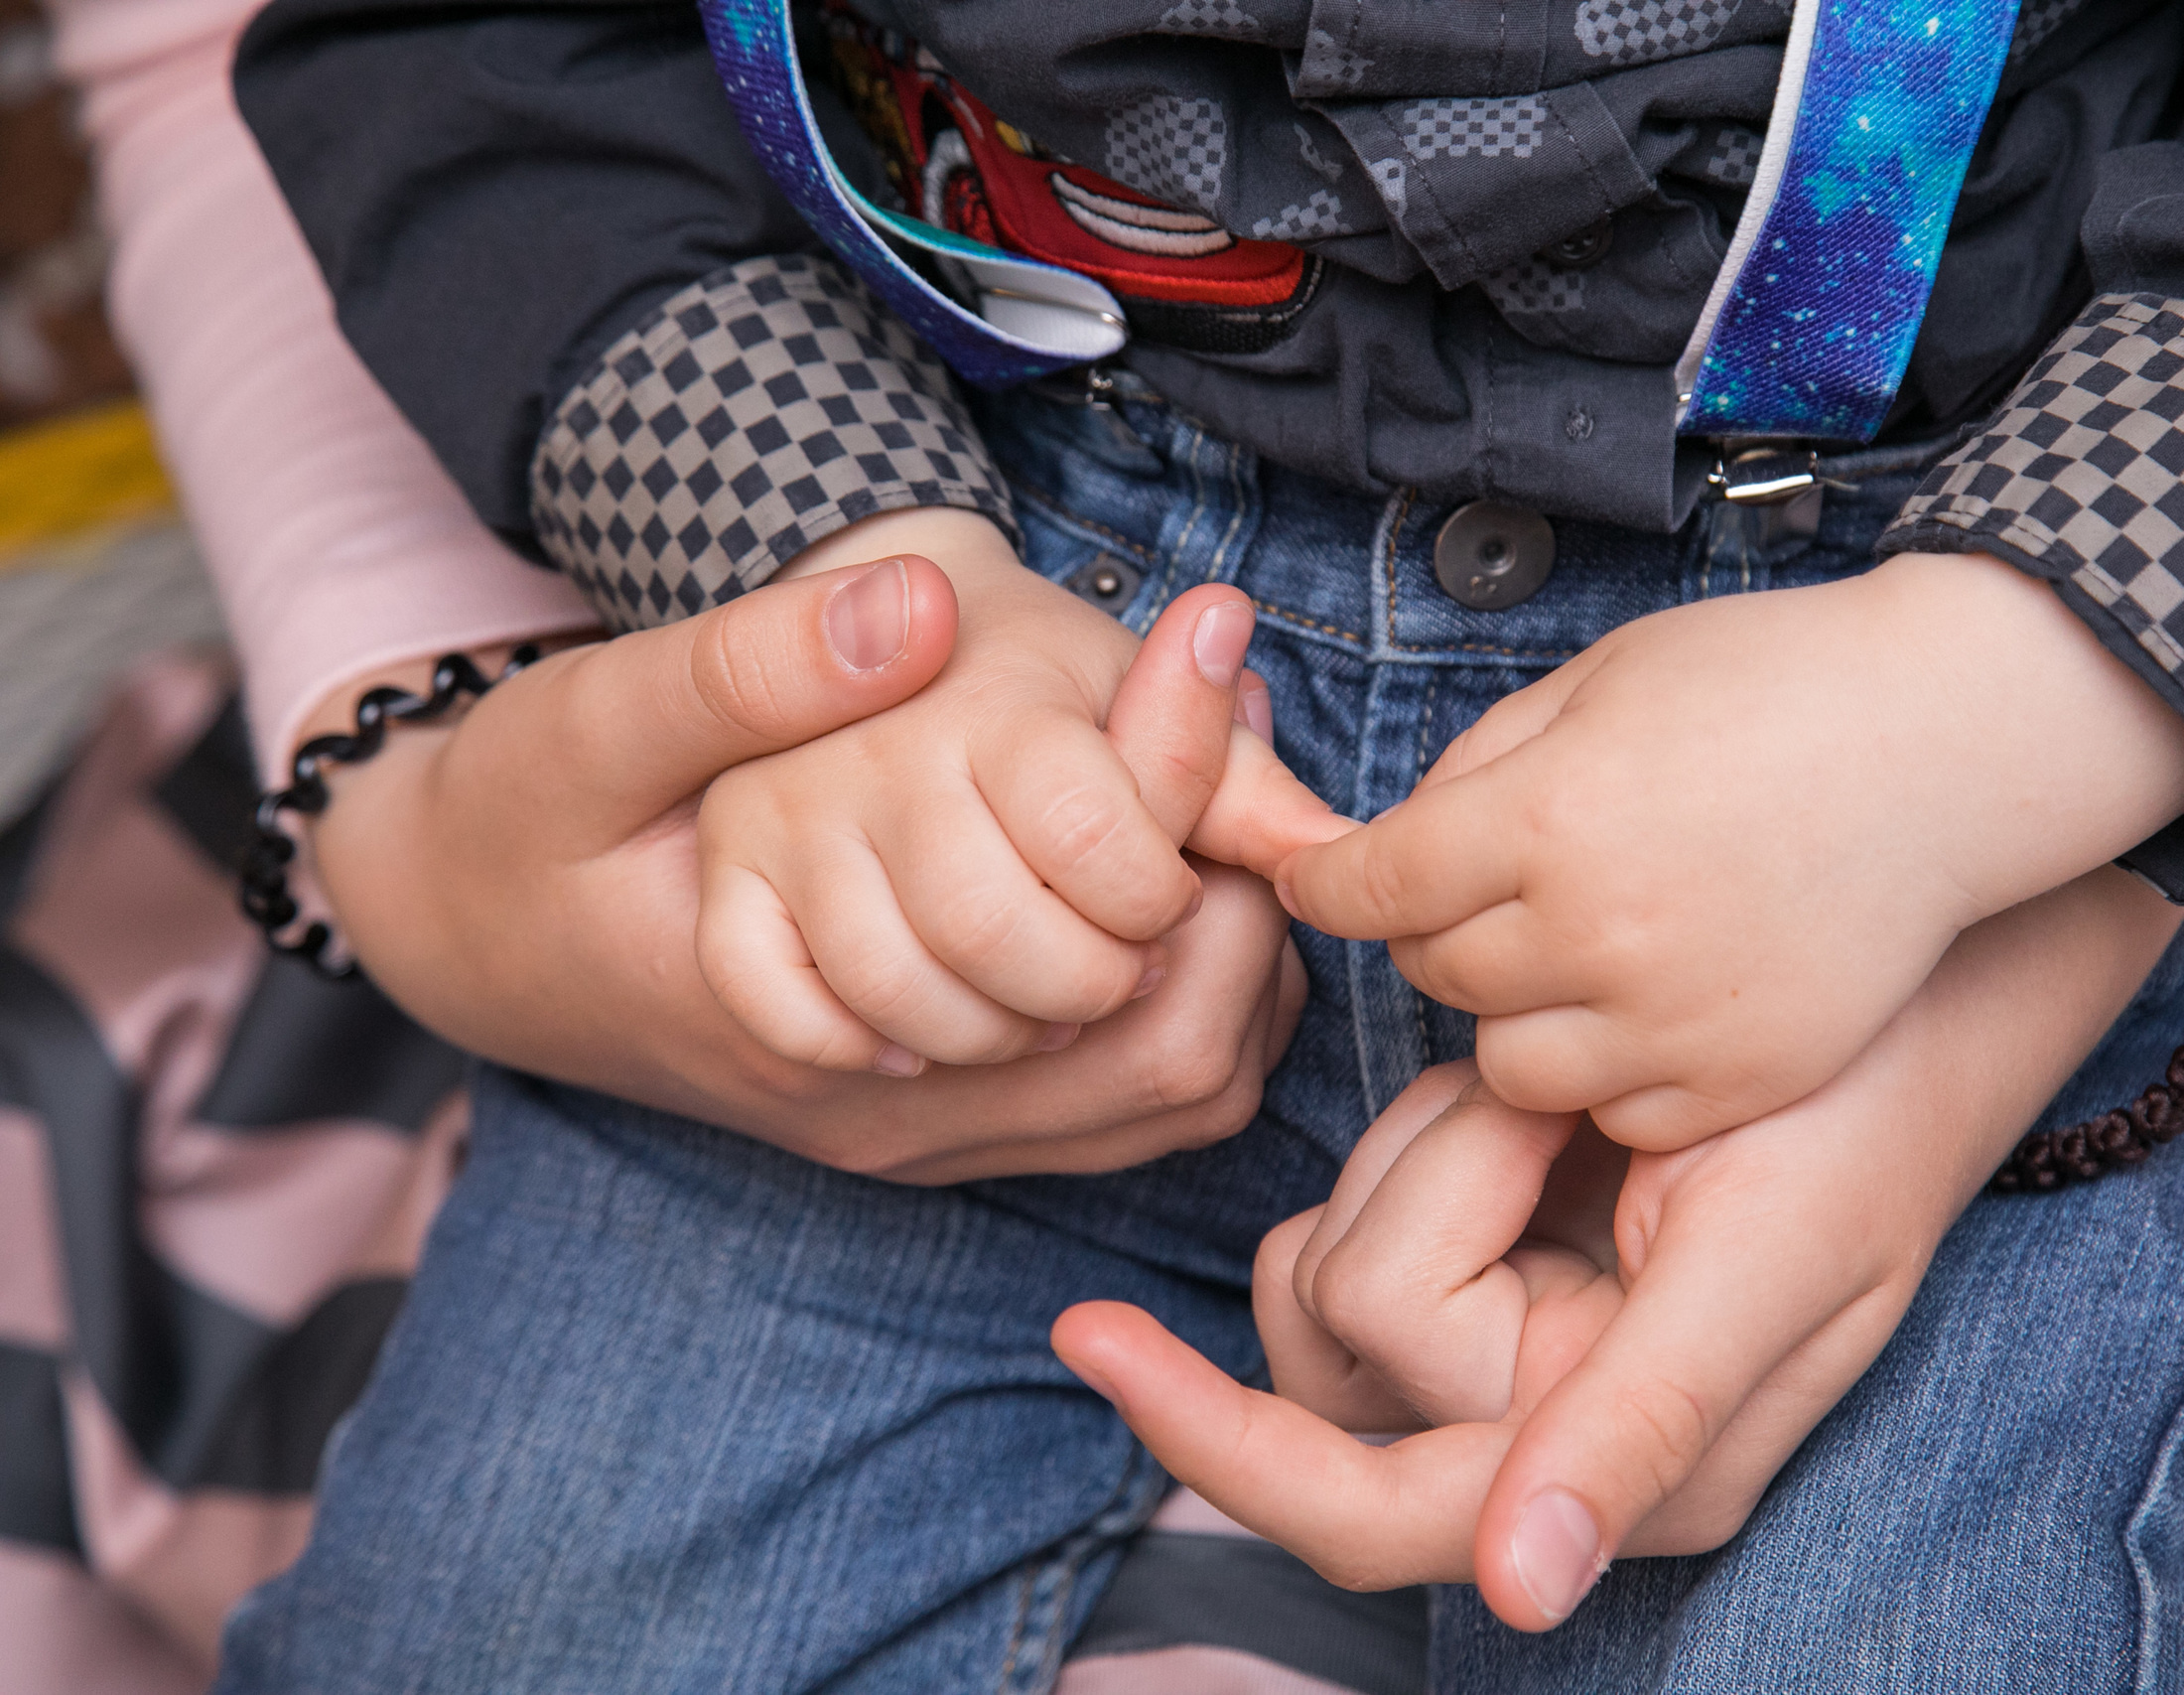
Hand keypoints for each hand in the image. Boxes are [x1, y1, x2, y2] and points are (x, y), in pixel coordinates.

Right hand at [304, 519, 1303, 1181]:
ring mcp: (912, 1136)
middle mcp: (894, 1111)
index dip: (1193, 823)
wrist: (456, 934)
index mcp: (833, 1018)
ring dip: (1217, 954)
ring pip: (1166, 1097)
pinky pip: (1112, 1110)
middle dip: (1241, 903)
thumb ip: (750, 668)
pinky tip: (1139, 889)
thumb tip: (914, 606)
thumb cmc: (517, 822)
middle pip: (1185, 1059)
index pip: (1123, 964)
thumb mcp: (600, 715)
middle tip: (1223, 746)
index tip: (1205, 677)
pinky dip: (1164, 1004)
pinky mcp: (919, 1129)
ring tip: (1195, 805)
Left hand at [1052, 865, 2182, 1622]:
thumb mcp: (1763, 1264)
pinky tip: (1525, 1104)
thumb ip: (1641, 1424)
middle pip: (1338, 1340)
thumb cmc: (1857, 1121)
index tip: (1090, 1336)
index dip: (1214, 1438)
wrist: (1909, 995)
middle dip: (1416, 1198)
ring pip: (1338, 1260)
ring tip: (1555, 1107)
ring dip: (1423, 1154)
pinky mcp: (1494, 1253)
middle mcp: (1545, 1428)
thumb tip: (1522, 1592)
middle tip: (1541, 1114)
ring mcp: (1512, 1338)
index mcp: (1608, 1467)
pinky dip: (1419, 1135)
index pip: (1359, 1508)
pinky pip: (1365, 1200)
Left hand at [1272, 551, 2183, 1149]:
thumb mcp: (1598, 677)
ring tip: (1575, 947)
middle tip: (1496, 883)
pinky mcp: (1742, 1078)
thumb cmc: (1771, 684)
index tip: (1322, 880)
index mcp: (1549, 816)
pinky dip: (1609, 1068)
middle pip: (1434, 974)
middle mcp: (1600, 931)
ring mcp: (1676, 1019)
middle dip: (1438, 928)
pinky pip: (1613, 1110)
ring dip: (1515, 1010)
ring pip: (1506, 1065)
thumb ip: (1479, 765)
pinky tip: (1652, 996)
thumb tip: (1392, 846)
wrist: (1951, 742)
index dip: (1330, 882)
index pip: (1372, 886)